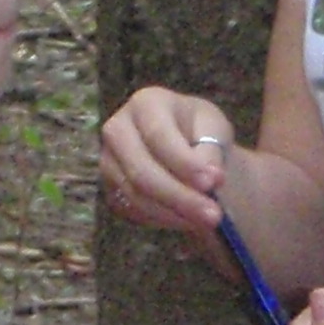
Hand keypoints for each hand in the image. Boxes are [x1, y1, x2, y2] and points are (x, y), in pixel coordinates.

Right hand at [99, 86, 237, 240]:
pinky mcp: (110, 190)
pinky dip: (164, 220)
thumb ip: (212, 150)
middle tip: (214, 216)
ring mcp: (109, 162)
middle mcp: (117, 130)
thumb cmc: (200, 130)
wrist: (187, 147)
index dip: (184, 162)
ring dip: (174, 213)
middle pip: (141, 170)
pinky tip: (189, 219)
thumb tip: (210, 178)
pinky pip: (134, 212)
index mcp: (145, 103)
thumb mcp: (214, 128)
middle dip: (179, 197)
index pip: (158, 135)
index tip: (213, 183)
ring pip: (137, 197)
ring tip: (207, 220)